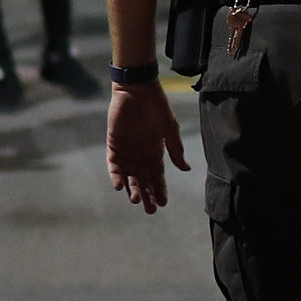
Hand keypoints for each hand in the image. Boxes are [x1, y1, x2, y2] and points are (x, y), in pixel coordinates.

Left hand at [105, 82, 188, 211]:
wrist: (138, 89)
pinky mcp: (114, 144)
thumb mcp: (170, 129)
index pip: (157, 176)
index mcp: (155, 151)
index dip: (160, 189)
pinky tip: (120, 186)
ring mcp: (127, 150)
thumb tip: (186, 169)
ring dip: (132, 188)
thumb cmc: (157, 106)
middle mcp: (141, 154)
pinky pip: (114, 164)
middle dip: (147, 195)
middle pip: (143, 180)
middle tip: (150, 211)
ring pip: (129, 175)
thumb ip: (175, 150)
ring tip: (136, 201)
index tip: (163, 204)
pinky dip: (116, 175)